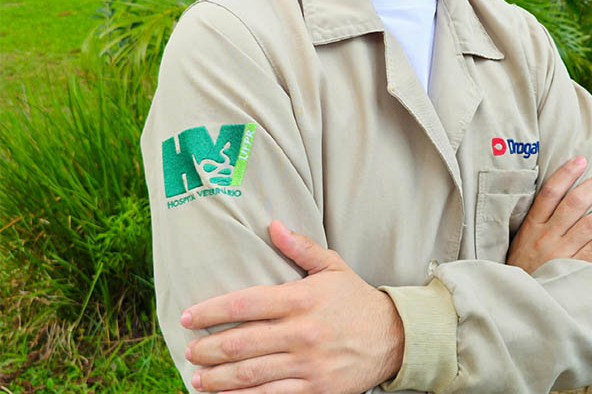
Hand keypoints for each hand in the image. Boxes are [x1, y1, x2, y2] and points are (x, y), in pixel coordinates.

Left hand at [182, 221, 403, 393]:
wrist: (393, 337)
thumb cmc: (356, 299)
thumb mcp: (332, 266)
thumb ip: (301, 247)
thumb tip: (272, 224)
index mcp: (302, 298)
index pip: (247, 302)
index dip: (212, 310)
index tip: (188, 316)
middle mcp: (301, 332)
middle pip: (242, 342)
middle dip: (209, 348)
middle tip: (188, 350)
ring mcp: (307, 364)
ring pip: (251, 374)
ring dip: (218, 378)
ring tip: (197, 377)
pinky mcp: (313, 389)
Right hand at [506, 156, 591, 272]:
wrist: (518, 302)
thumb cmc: (521, 269)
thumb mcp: (520, 241)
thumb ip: (536, 222)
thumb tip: (556, 198)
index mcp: (531, 226)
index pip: (550, 192)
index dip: (566, 174)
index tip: (581, 160)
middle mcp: (547, 236)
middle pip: (573, 204)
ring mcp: (561, 254)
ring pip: (589, 225)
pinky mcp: (574, 271)